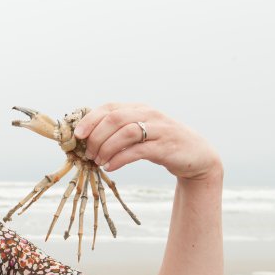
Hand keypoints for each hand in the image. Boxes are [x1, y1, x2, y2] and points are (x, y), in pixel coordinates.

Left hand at [73, 103, 221, 181]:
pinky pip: (137, 150)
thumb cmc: (162, 145)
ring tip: (98, 161)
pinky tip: (111, 166)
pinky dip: (120, 159)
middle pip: (114, 119)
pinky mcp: (165, 146)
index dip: (90, 119)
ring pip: (125, 133)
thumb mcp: (141, 133)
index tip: (78, 135)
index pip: (109, 108)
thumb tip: (89, 140)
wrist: (197, 156)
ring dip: (106, 148)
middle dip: (96, 137)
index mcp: (139, 108)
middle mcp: (148, 114)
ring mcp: (158, 129)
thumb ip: (120, 132)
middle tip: (89, 154)